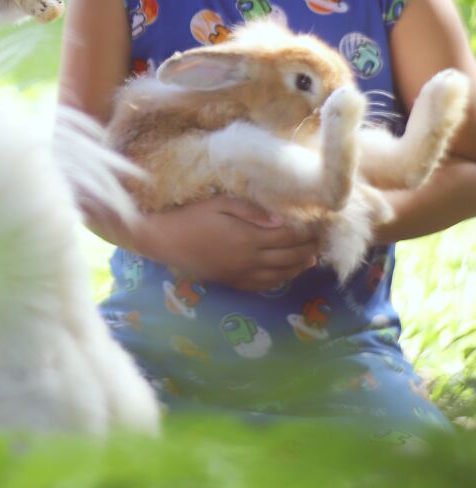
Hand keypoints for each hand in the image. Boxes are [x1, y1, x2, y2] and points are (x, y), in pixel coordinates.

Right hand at [129, 195, 320, 291]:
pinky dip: (281, 279)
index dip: (307, 232)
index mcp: (248, 237)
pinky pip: (264, 284)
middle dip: (309, 248)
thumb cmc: (191, 216)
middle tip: (322, 239)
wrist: (165, 241)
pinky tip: (289, 272)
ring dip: (300, 265)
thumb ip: (251, 210)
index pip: (288, 237)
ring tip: (314, 257)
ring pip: (281, 273)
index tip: (320, 224)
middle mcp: (249, 259)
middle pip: (289, 256)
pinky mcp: (233, 281)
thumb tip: (281, 220)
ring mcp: (242, 273)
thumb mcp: (219, 203)